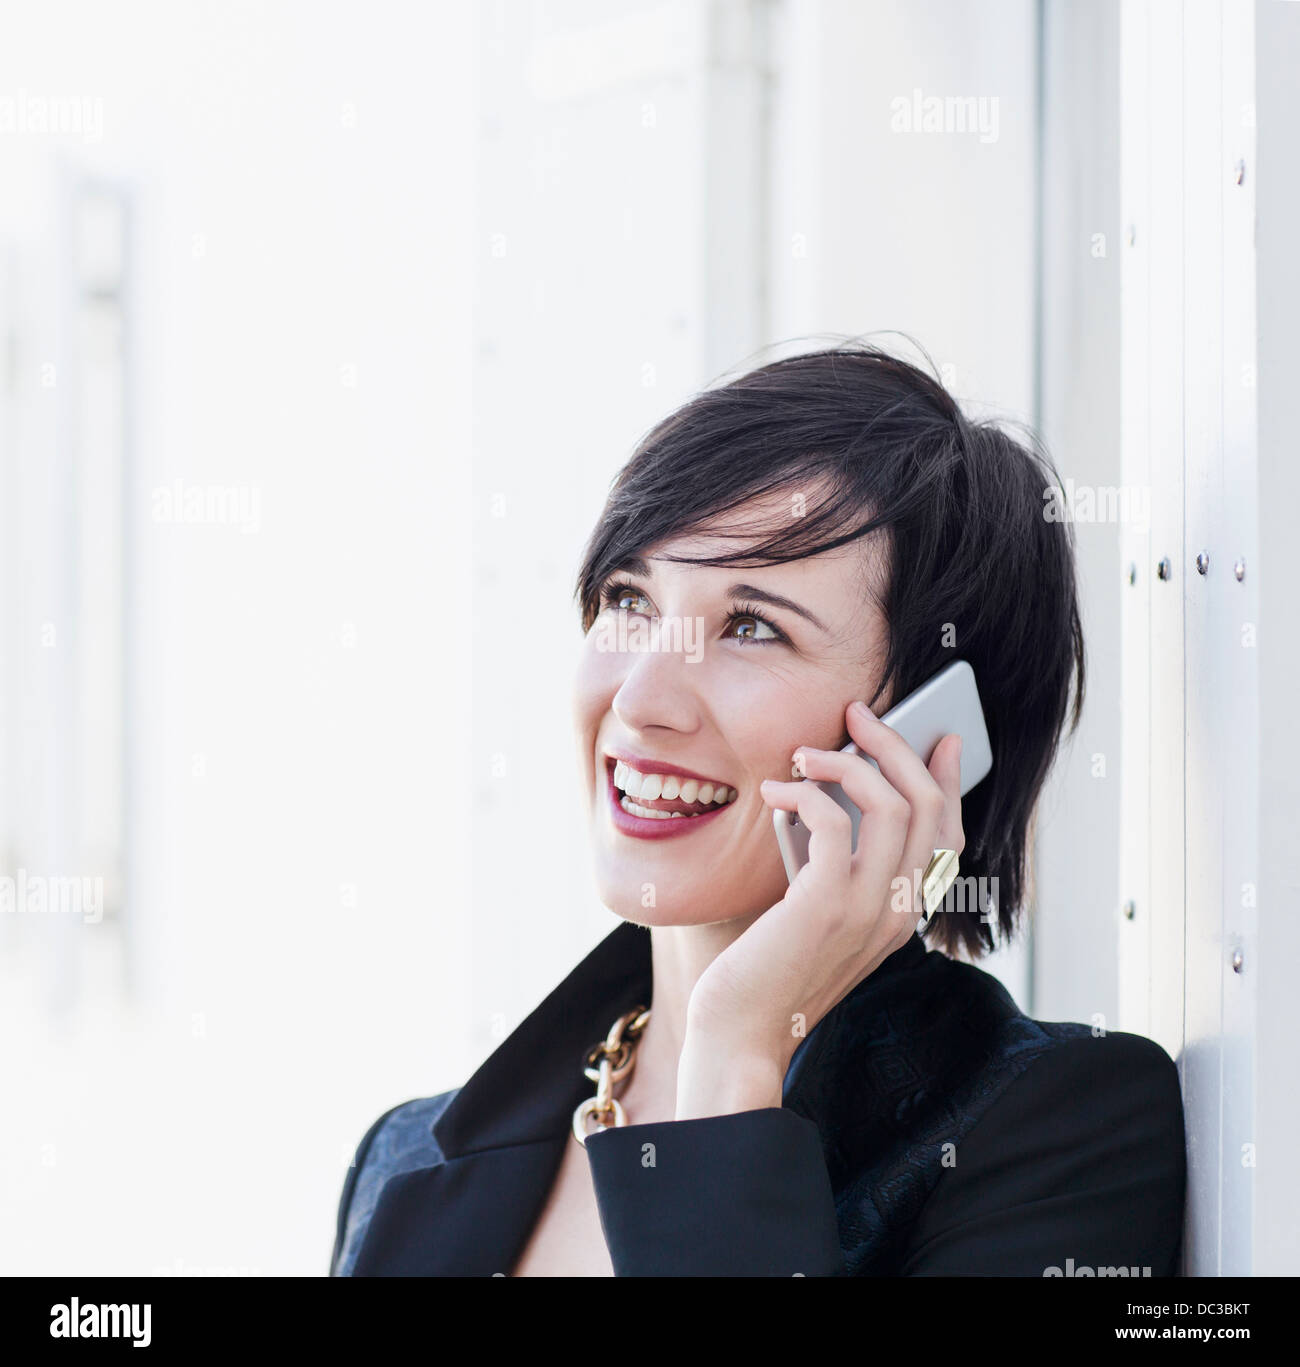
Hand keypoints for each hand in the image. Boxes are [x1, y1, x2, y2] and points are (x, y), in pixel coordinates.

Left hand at [675, 700, 965, 1119]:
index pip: (948, 837)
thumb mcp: (817, 913)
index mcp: (902, 914)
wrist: (740, 1034)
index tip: (939, 737)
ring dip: (850, 762)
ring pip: (894, 804)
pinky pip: (834, 821)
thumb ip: (838, 867)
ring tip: (808, 753)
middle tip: (860, 713)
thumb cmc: (768, 970)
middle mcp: (899, 911)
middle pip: (929, 806)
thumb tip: (832, 797)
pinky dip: (806, 793)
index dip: (948, 781)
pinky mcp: (826, 906)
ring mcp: (868, 910)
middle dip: (898, 746)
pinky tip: (778, 792)